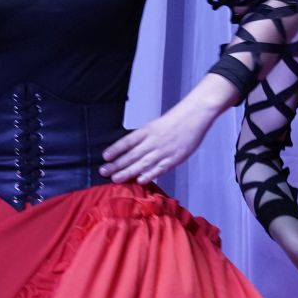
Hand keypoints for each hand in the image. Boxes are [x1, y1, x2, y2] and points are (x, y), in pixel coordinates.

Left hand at [101, 98, 218, 185]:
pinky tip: (139, 180)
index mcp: (147, 130)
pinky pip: (159, 168)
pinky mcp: (174, 158)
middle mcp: (153, 141)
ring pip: (143, 163)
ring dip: (128, 172)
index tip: (105, 157)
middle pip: (132, 155)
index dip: (115, 149)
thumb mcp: (154, 126)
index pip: (127, 141)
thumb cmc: (174, 121)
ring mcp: (163, 150)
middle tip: (103, 172)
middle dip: (117, 164)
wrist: (194, 116)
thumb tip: (128, 150)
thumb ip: (143, 138)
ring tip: (116, 179)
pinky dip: (149, 175)